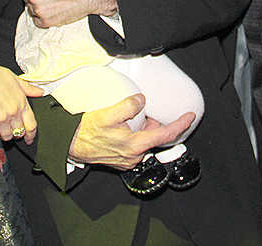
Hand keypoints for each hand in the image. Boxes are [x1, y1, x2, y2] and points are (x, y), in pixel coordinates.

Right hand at [0, 57, 44, 143]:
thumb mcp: (13, 77)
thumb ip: (27, 87)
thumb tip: (40, 92)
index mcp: (21, 101)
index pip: (32, 124)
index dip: (32, 134)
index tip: (30, 138)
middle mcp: (13, 112)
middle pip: (19, 132)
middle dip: (16, 134)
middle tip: (12, 132)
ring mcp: (1, 118)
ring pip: (7, 136)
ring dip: (4, 135)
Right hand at [69, 95, 194, 169]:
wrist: (71, 145)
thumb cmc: (87, 131)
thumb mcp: (108, 113)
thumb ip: (127, 106)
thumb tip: (141, 100)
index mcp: (135, 145)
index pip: (165, 135)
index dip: (180, 125)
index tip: (190, 116)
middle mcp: (134, 156)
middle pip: (153, 136)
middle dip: (153, 123)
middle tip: (143, 111)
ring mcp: (127, 160)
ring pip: (143, 141)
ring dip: (141, 129)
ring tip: (127, 118)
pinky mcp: (120, 160)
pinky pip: (133, 146)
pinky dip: (133, 135)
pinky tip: (121, 127)